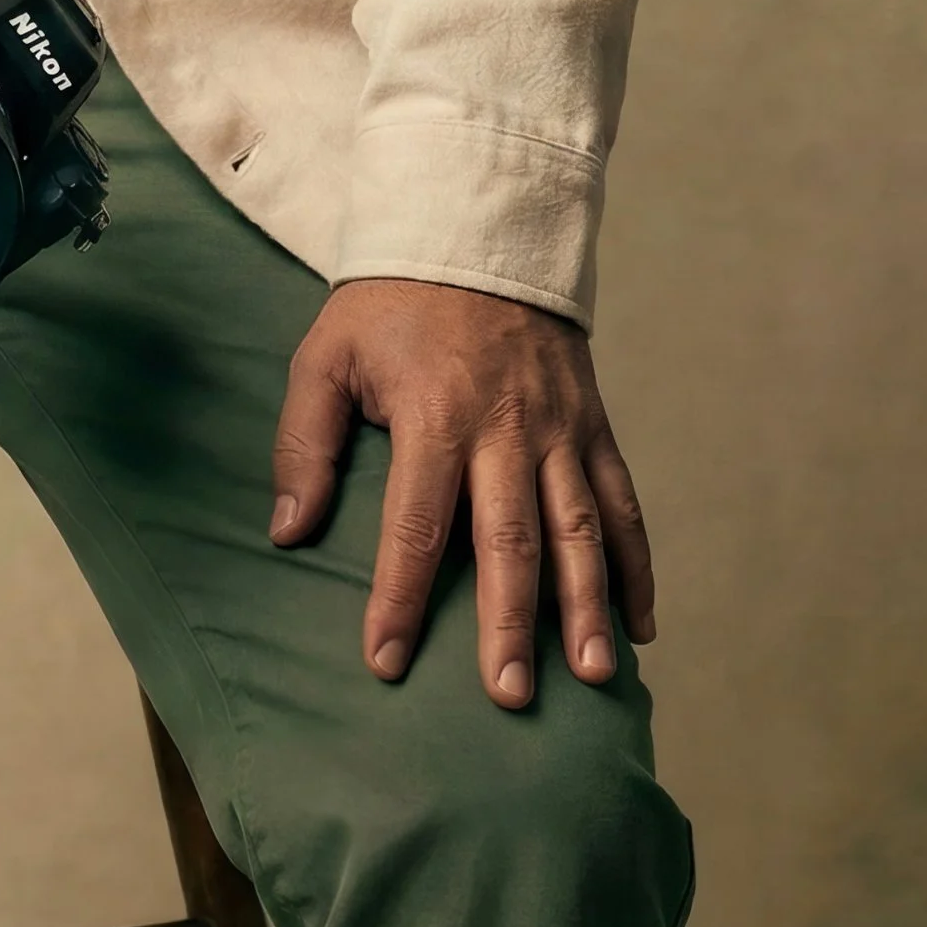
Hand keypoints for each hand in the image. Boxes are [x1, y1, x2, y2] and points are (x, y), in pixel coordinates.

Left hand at [270, 277, 655, 709]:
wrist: (476, 229)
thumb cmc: (388, 303)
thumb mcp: (325, 355)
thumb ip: (303, 444)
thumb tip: (287, 533)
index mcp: (433, 414)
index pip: (414, 526)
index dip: (398, 599)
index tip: (385, 665)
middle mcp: (505, 428)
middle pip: (509, 540)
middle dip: (508, 624)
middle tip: (508, 697)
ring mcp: (560, 428)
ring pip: (579, 530)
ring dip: (585, 607)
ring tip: (591, 678)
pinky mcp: (594, 423)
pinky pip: (622, 502)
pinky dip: (635, 566)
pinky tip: (639, 626)